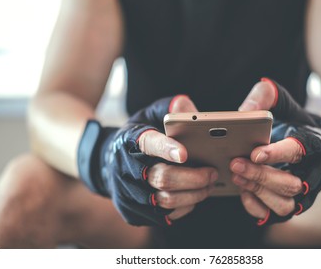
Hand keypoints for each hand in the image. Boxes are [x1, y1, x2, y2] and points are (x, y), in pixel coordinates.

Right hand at [78, 95, 216, 225]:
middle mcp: (126, 169)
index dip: (166, 148)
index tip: (185, 153)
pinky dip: (184, 207)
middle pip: (163, 178)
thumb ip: (167, 109)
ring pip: (166, 201)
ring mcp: (128, 194)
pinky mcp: (132, 212)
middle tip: (212, 172)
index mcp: (130, 141)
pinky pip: (164, 215)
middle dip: (193, 177)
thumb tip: (184, 104)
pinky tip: (193, 196)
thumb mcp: (147, 116)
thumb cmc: (137, 137)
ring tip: (208, 184)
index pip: (148, 144)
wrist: (108, 164)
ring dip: (193, 195)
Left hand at [231, 78, 320, 224]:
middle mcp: (311, 174)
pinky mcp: (287, 204)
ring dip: (258, 192)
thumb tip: (243, 110)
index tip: (254, 153)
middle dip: (260, 176)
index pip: (296, 152)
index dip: (276, 154)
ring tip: (237, 176)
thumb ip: (264, 97)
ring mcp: (301, 193)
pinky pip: (273, 215)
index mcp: (312, 145)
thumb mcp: (281, 101)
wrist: (307, 140)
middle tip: (235, 163)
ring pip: (284, 204)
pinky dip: (255, 206)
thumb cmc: (291, 119)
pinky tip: (242, 191)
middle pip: (290, 184)